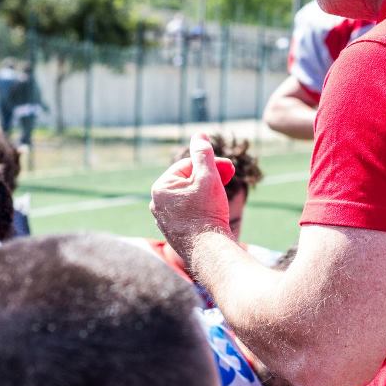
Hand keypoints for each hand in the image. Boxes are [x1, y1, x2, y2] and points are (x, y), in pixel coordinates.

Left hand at [150, 133, 235, 258]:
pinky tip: (214, 215)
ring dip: (207, 194)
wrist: (209, 251)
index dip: (210, 165)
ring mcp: (164, 220)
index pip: (187, 165)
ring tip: (221, 201)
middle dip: (209, 179)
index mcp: (160, 188)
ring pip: (189, 198)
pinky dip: (202, 210)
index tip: (229, 170)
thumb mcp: (208, 176)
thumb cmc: (207, 212)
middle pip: (188, 181)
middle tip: (229, 180)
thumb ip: (203, 154)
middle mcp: (157, 204)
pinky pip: (189, 213)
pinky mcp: (174, 232)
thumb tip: (199, 134)